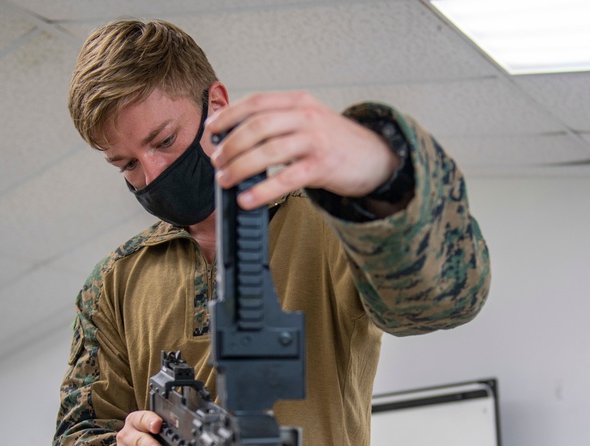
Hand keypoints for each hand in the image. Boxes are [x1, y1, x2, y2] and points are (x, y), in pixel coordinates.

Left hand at [206, 91, 398, 209]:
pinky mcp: (322, 166)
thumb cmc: (337, 143)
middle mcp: (306, 116)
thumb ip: (280, 124)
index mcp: (299, 102)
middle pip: (257, 126)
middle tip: (217, 161)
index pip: (256, 102)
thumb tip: (237, 140)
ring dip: (240, 166)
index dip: (229, 115)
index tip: (211, 130)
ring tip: (226, 179)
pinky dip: (263, 190)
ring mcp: (315, 141)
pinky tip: (248, 199)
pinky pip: (286, 179)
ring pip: (268, 151)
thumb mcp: (310, 121)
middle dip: (231, 144)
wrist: (377, 157)